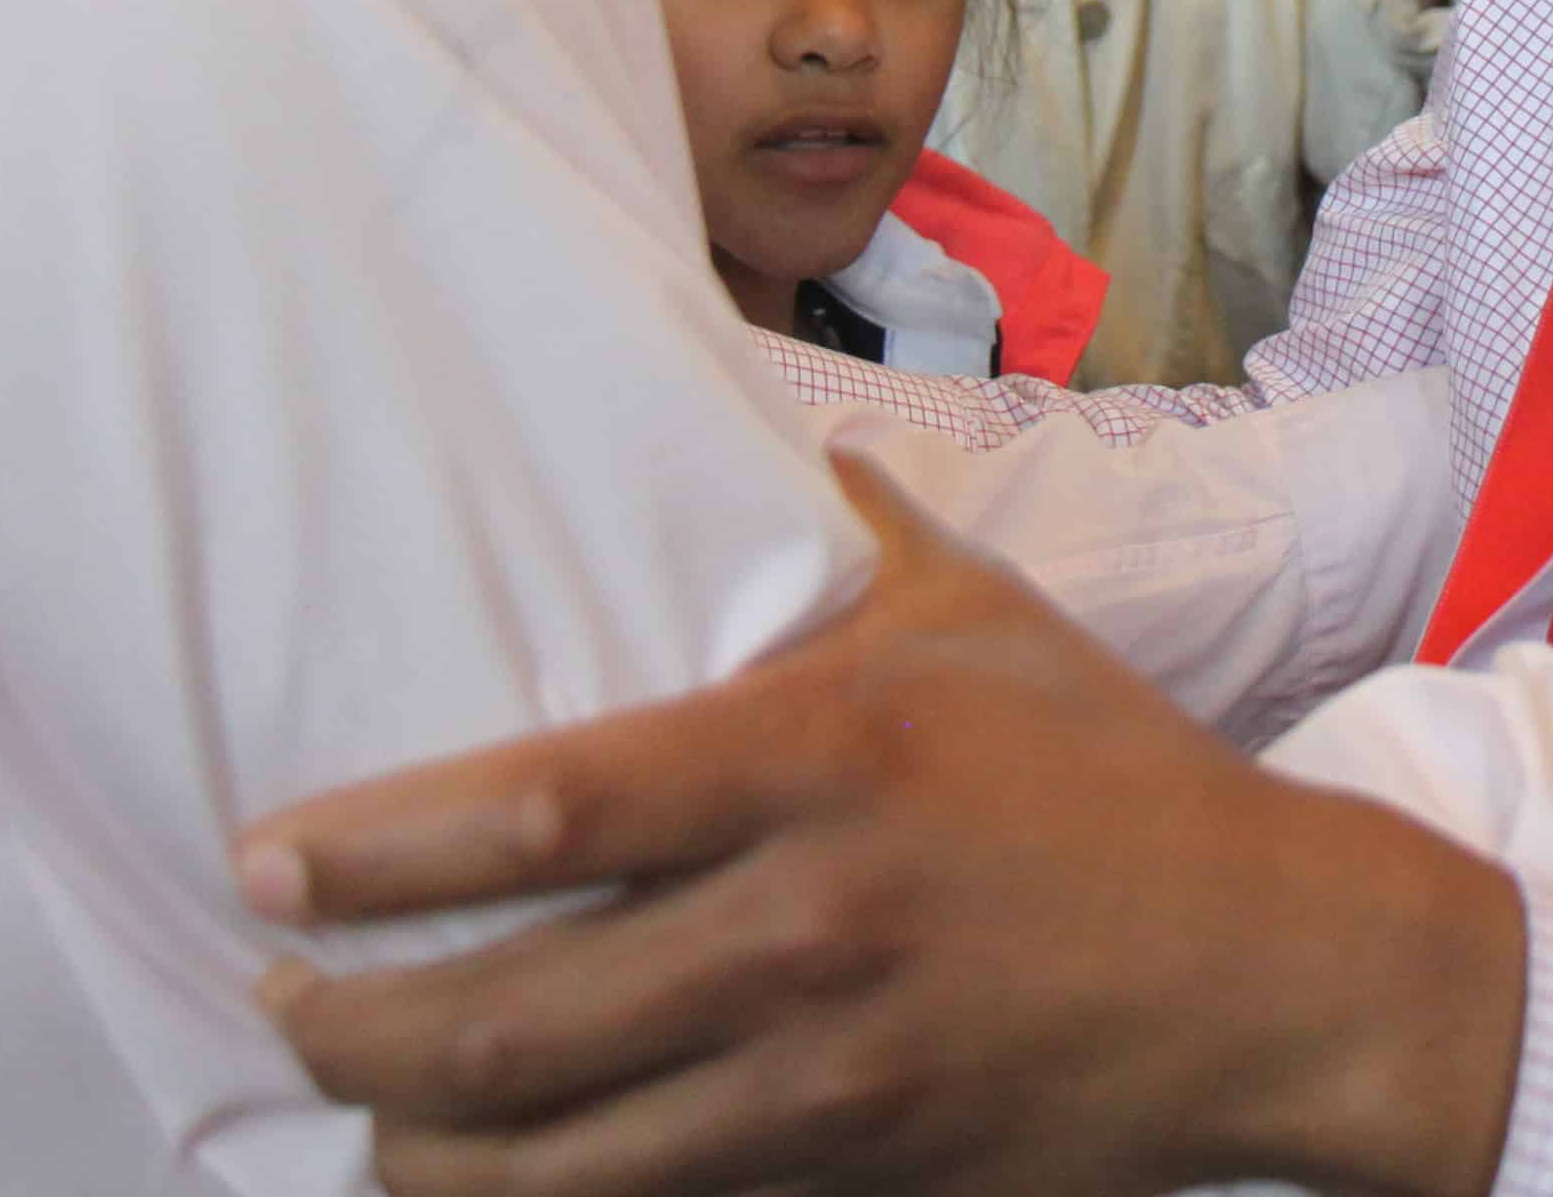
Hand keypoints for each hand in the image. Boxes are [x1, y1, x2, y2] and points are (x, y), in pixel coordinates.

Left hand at [240, 457, 1523, 1196]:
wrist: (1283, 972)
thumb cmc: (1117, 774)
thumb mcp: (983, 615)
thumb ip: (840, 532)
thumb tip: (727, 431)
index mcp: (825, 758)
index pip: (550, 806)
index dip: (382, 844)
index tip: (269, 852)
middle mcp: (813, 924)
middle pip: (511, 1022)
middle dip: (350, 1032)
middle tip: (276, 998)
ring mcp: (835, 1076)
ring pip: (558, 1164)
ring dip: (416, 1158)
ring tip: (354, 1120)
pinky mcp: (860, 1173)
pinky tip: (479, 1190)